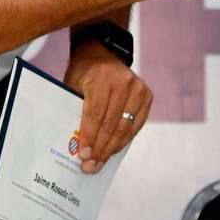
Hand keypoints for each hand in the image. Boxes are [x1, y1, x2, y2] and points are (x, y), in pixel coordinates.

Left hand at [65, 41, 152, 173]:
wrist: (102, 52)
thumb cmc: (83, 72)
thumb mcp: (72, 85)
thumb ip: (76, 110)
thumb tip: (76, 145)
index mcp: (102, 77)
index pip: (95, 114)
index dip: (89, 137)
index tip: (83, 156)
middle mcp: (124, 81)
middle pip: (111, 124)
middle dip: (100, 148)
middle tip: (90, 167)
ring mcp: (138, 88)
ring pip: (125, 127)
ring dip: (112, 148)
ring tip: (100, 163)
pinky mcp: (146, 95)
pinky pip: (136, 124)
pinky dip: (124, 139)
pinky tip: (113, 150)